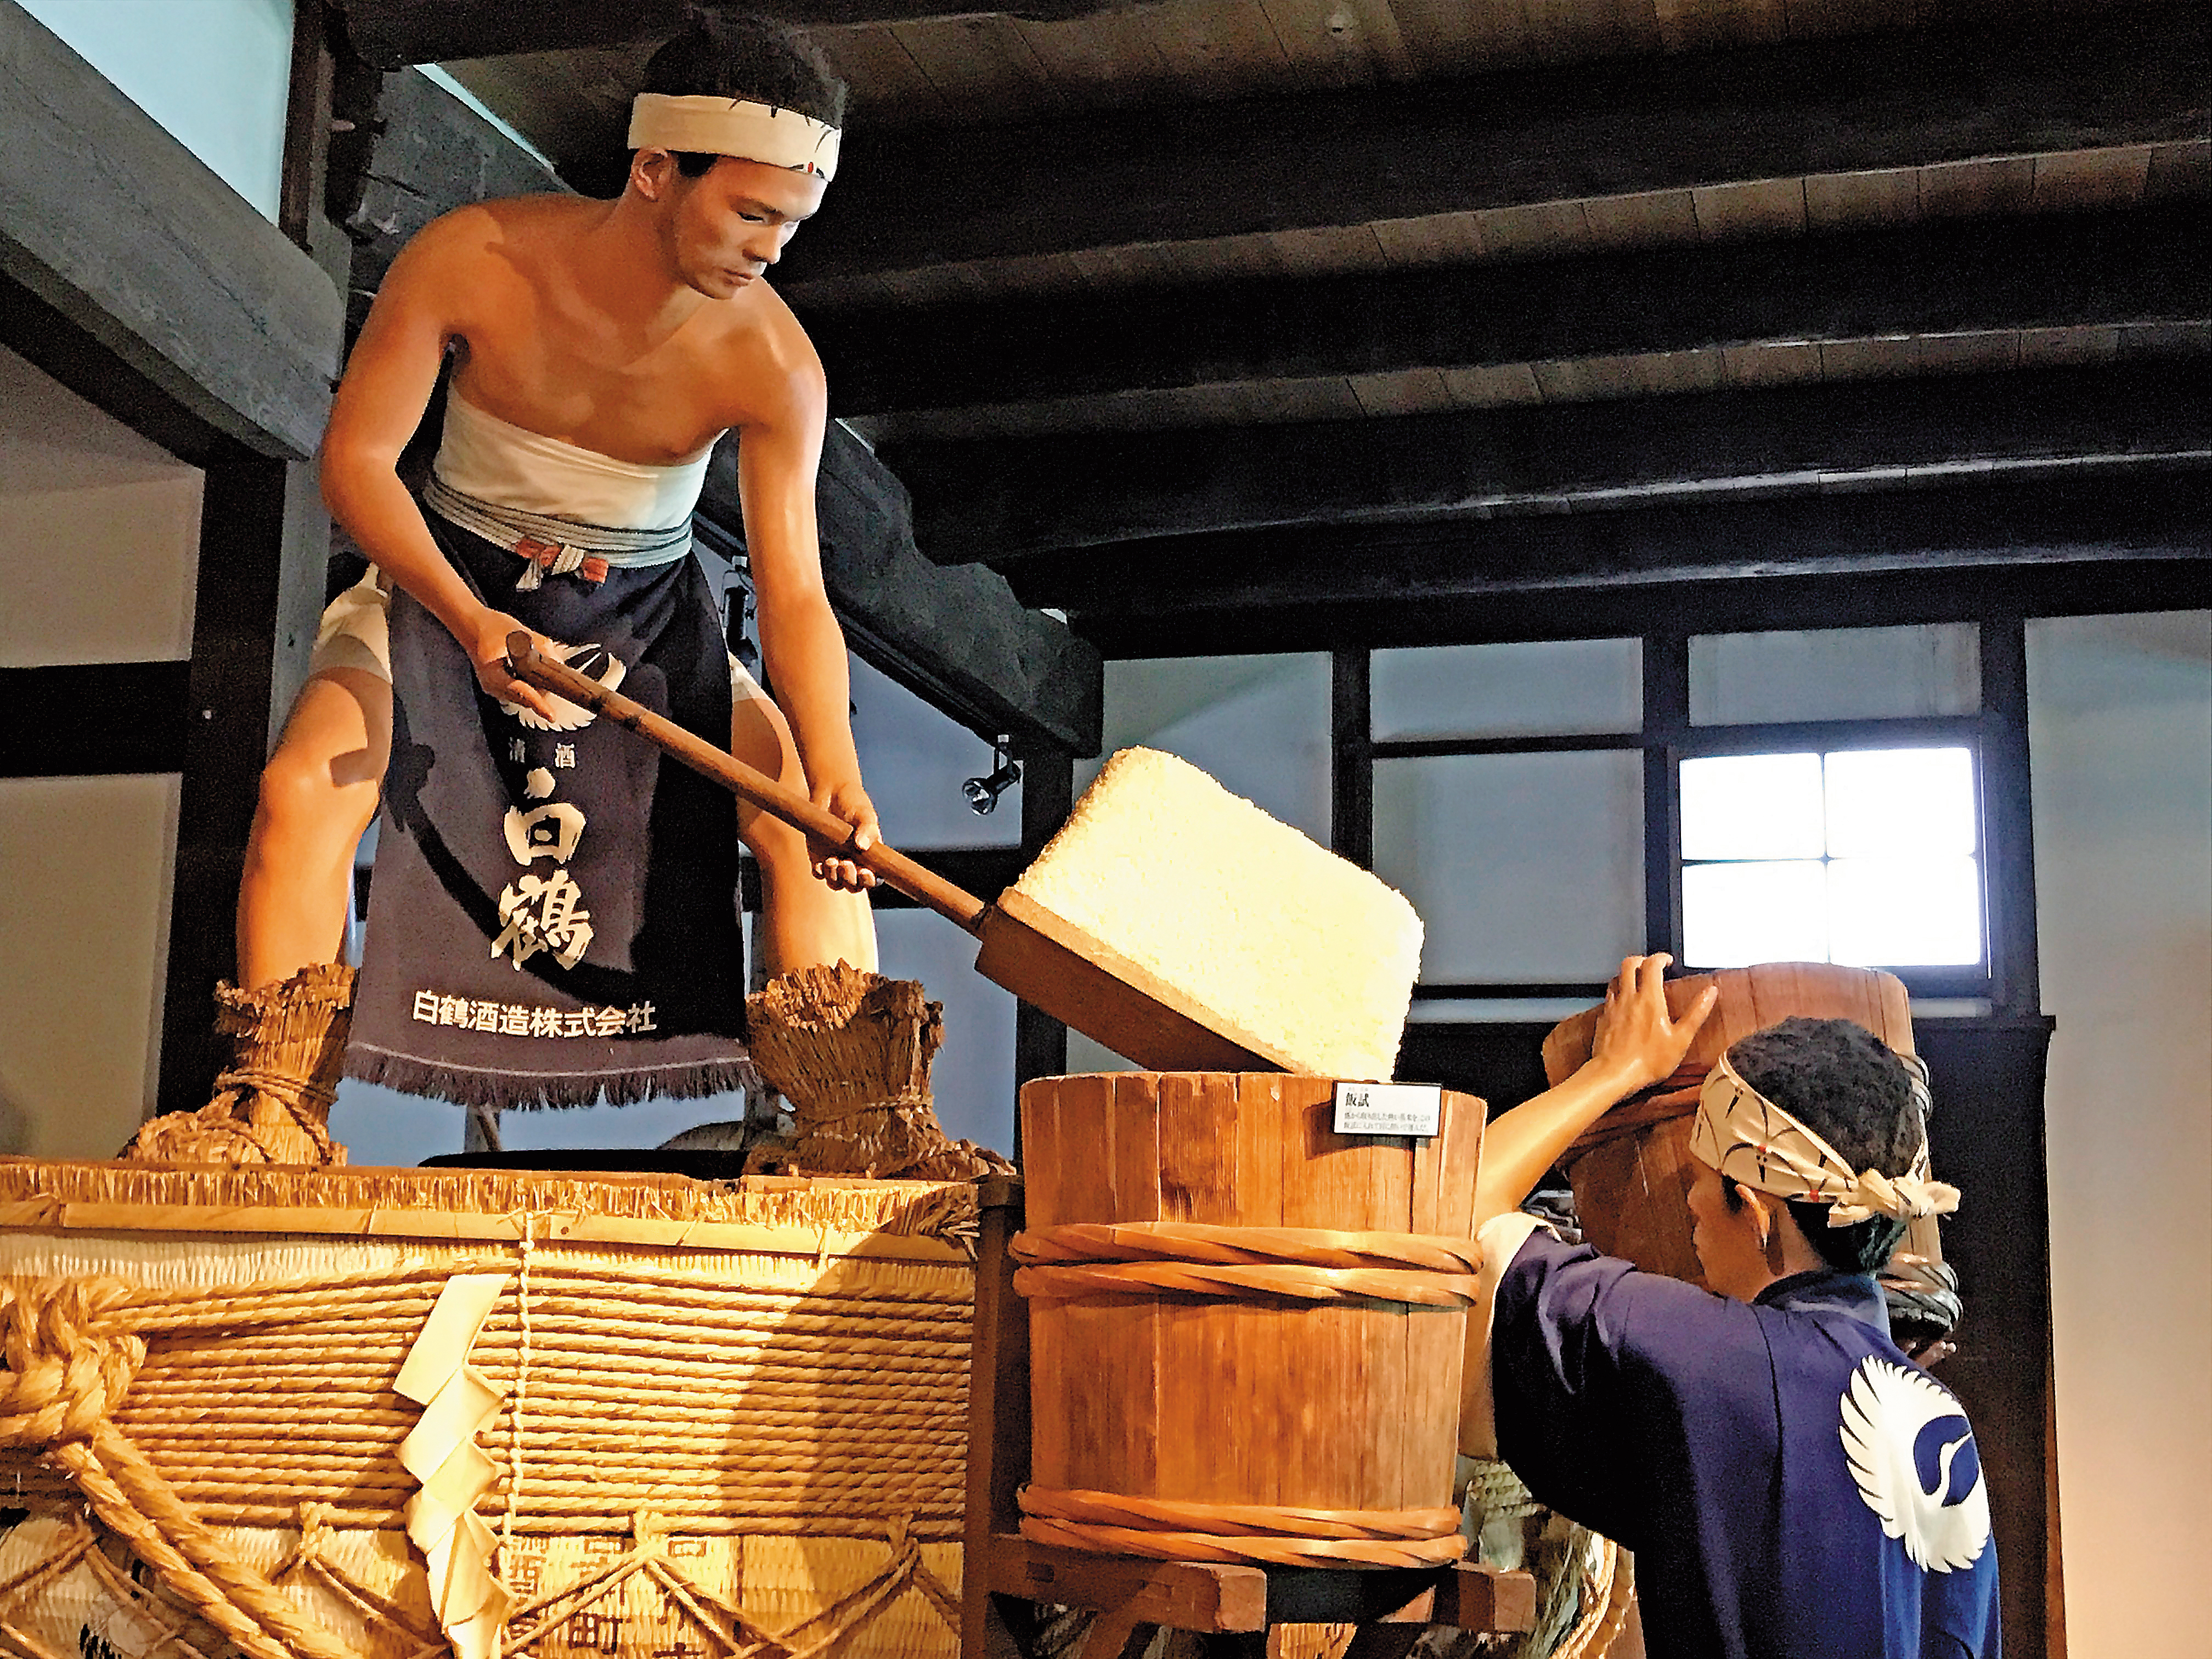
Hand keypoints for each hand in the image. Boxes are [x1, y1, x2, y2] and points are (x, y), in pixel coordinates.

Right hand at [469, 609, 559, 721]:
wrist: (473, 626)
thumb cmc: (492, 627)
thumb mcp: (522, 633)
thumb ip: (542, 649)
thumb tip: (559, 664)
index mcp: (493, 673)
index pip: (519, 691)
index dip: (538, 703)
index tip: (550, 715)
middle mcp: (492, 686)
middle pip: (525, 699)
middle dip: (541, 690)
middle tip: (551, 674)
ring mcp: (493, 689)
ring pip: (523, 698)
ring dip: (535, 688)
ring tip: (536, 668)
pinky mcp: (497, 688)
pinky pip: (518, 693)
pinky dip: (528, 685)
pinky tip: (529, 671)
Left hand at [807, 774, 880, 891]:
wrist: (830, 792)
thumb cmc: (853, 803)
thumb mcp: (865, 814)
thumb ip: (867, 829)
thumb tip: (862, 846)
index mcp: (870, 856)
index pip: (873, 879)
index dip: (869, 881)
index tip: (865, 872)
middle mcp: (853, 863)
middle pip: (854, 886)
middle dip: (850, 880)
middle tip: (846, 864)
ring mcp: (835, 861)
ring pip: (836, 883)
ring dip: (834, 877)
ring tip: (832, 860)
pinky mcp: (818, 858)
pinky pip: (819, 874)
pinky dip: (820, 872)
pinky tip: (821, 863)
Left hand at [1588, 953, 1717, 1095]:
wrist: (1614, 1074)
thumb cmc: (1648, 1060)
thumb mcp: (1681, 1038)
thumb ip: (1696, 1013)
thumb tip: (1711, 992)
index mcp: (1649, 999)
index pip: (1652, 965)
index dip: (1660, 957)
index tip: (1667, 960)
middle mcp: (1628, 998)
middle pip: (1629, 964)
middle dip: (1640, 959)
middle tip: (1650, 965)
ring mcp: (1612, 1007)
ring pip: (1616, 978)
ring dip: (1627, 975)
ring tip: (1637, 982)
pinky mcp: (1602, 1018)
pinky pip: (1608, 997)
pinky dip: (1617, 993)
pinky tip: (1623, 1004)